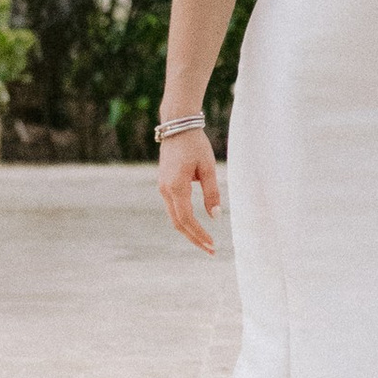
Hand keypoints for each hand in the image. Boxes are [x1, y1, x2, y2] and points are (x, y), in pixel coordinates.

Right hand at [158, 124, 221, 255]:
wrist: (178, 126)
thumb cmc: (195, 145)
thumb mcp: (208, 167)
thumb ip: (211, 193)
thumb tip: (215, 216)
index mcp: (176, 186)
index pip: (187, 219)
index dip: (199, 235)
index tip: (212, 245)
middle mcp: (165, 190)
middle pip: (178, 223)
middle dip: (194, 238)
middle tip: (210, 250)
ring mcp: (162, 188)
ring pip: (174, 217)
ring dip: (189, 230)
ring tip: (205, 241)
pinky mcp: (164, 185)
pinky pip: (173, 208)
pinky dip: (184, 219)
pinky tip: (196, 225)